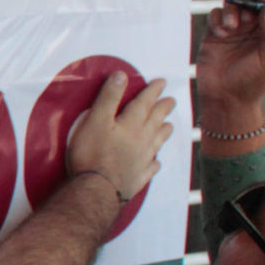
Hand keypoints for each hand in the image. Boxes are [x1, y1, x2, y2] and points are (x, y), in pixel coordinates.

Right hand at [64, 71, 175, 202]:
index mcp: (131, 124)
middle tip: (172, 101)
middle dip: (163, 109)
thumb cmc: (92, 154)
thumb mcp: (95, 121)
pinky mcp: (138, 177)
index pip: (144, 103)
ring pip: (157, 142)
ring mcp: (142, 159)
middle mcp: (141, 140)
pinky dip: (155, 162)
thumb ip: (109, 98)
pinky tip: (156, 161)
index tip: (161, 82)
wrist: (97, 189)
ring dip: (164, 132)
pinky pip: (151, 167)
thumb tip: (121, 75)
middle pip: (155, 120)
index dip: (152, 91)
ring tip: (170, 125)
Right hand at [197, 0, 264, 117]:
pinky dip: (217, 18)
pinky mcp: (216, 31)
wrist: (224, 98)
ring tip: (232, 28)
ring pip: (235, 0)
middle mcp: (257, 24)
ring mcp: (236, 26)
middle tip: (248, 4)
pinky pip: (216, 13)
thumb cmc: (252, 83)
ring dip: (233, 8)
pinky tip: (220, 34)